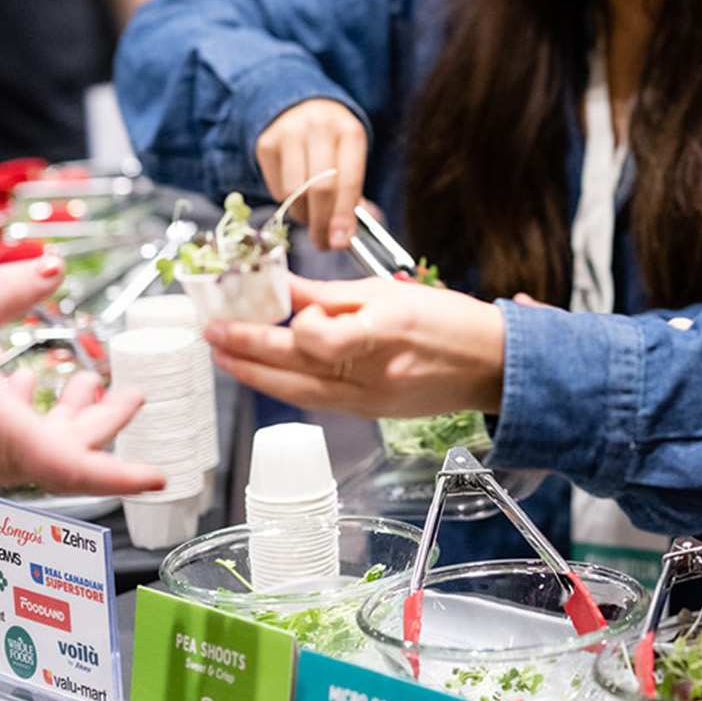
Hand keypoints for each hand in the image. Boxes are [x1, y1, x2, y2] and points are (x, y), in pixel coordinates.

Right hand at [0, 259, 166, 494]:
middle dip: (104, 422)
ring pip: (37, 449)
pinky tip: (29, 382)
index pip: (75, 467)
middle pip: (66, 453)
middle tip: (134, 392)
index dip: (122, 473)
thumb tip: (55, 269)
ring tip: (88, 380)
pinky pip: (7, 447)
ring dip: (67, 416)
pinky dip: (32, 418)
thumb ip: (7, 290)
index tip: (162, 475)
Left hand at [205, 276, 505, 416]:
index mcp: (382, 333)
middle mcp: (371, 373)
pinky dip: (285, 386)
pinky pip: (315, 401)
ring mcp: (368, 401)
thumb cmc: (449, 321)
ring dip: (255, 374)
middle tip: (211, 333)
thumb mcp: (390, 291)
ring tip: (224, 356)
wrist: (490, 366)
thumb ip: (331, 293)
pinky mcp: (368, 414)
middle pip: (294, 367)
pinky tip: (265, 374)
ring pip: (296, 392)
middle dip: (246, 350)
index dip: (290, 322)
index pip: (315, 337)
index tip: (280, 302)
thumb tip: (284, 285)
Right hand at [256, 99, 366, 249]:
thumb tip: (346, 235)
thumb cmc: (332, 143)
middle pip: (320, 188)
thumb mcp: (350, 157)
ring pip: (294, 191)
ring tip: (312, 218)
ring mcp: (290, 133)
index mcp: (349, 132)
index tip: (341, 241)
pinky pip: (276, 188)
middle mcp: (319, 128)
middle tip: (324, 243)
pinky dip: (288, 203)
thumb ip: (352, 194)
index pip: (348, 180)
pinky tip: (297, 198)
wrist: (300, 107)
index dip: (344, 215)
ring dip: (303, 215)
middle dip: (322, 223)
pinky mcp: (266, 143)